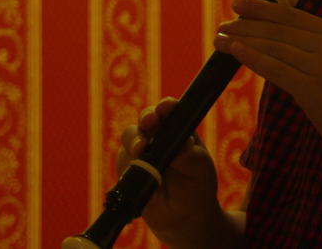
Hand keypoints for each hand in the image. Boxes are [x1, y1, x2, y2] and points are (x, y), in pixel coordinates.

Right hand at [115, 97, 220, 243]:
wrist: (182, 216)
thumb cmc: (196, 184)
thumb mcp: (199, 168)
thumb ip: (188, 155)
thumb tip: (180, 145)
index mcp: (177, 128)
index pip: (170, 111)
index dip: (166, 106)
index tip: (166, 107)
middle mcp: (157, 135)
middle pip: (146, 119)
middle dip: (147, 118)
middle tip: (150, 123)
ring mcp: (140, 150)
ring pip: (130, 137)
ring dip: (134, 140)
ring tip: (140, 149)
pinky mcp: (127, 168)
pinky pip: (122, 161)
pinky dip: (126, 163)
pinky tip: (134, 170)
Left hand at [213, 0, 321, 155]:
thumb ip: (311, 46)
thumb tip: (271, 38)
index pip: (290, 15)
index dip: (261, 8)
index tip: (238, 3)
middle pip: (278, 29)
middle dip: (246, 24)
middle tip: (223, 22)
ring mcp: (321, 66)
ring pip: (273, 46)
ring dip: (242, 40)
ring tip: (221, 38)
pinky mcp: (312, 89)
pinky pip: (275, 69)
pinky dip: (251, 58)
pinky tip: (235, 52)